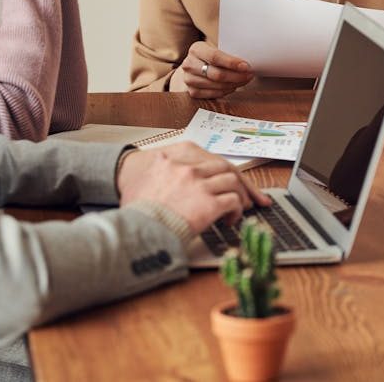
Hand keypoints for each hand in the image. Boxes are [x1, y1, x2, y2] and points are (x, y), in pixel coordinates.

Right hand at [117, 141, 270, 233]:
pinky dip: (237, 210)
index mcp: (177, 155)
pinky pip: (234, 201)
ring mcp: (200, 184)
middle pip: (227, 167)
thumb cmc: (137, 207)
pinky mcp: (208, 203)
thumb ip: (169, 171)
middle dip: (242, 182)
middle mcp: (190, 166)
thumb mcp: (148, 177)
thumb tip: (184, 182)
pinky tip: (230, 219)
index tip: (234, 179)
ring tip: (239, 208)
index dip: (225, 170)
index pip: (211, 158)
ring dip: (240, 196)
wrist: (133, 227)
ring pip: (234, 182)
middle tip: (251, 196)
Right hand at [172, 41, 253, 98]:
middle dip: (236, 76)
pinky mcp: (192, 92)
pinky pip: (213, 94)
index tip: (246, 66)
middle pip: (216, 74)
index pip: (215, 56)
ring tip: (244, 80)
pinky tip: (234, 86)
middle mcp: (189, 64)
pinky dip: (226, 91)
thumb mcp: (219, 48)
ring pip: (216, 85)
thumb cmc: (214, 56)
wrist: (199, 64)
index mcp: (196, 49)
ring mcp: (188, 79)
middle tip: (249, 75)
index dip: (232, 63)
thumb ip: (230, 52)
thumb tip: (247, 63)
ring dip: (234, 84)